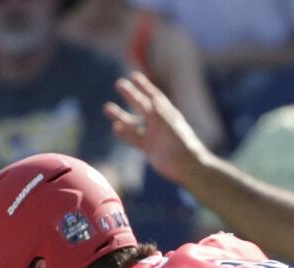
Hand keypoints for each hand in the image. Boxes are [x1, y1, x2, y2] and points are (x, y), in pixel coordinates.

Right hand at [106, 71, 209, 187]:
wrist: (187, 165)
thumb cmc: (181, 142)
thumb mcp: (169, 122)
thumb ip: (161, 111)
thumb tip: (153, 97)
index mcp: (167, 113)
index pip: (154, 96)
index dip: (145, 86)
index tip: (135, 76)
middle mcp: (159, 123)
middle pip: (142, 105)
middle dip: (131, 95)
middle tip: (118, 84)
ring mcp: (153, 135)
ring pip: (134, 123)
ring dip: (121, 115)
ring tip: (107, 107)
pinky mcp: (149, 148)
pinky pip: (134, 139)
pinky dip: (125, 134)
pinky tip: (115, 128)